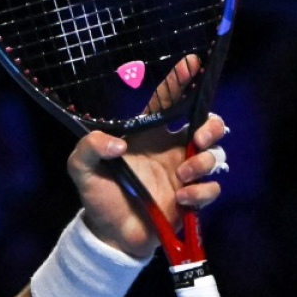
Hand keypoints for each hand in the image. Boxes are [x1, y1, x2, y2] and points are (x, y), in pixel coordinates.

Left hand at [66, 54, 227, 258]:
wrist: (109, 233)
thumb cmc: (98, 194)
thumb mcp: (81, 167)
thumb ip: (90, 146)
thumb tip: (118, 144)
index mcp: (148, 134)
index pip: (168, 100)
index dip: (181, 80)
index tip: (192, 63)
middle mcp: (171, 149)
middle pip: (208, 123)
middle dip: (212, 125)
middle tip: (198, 137)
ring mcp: (184, 173)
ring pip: (215, 155)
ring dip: (203, 162)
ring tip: (181, 175)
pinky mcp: (192, 198)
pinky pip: (212, 188)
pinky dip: (202, 191)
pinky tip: (182, 197)